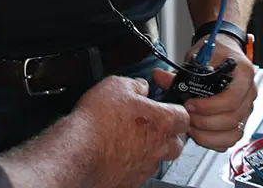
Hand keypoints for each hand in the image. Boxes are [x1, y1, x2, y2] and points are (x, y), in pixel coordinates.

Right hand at [75, 76, 189, 187]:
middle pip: (176, 142)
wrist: (78, 152)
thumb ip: (136, 85)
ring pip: (158, 158)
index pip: (184, 117)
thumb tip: (141, 87)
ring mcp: (145, 168)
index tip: (166, 106)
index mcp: (161, 123)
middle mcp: (158, 148)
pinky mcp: (132, 182)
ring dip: (150, 148)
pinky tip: (118, 151)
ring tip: (129, 137)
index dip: (176, 109)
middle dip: (168, 133)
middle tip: (150, 123)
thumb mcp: (117, 85)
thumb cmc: (97, 121)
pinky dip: (133, 161)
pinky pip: (140, 170)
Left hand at [153, 34, 255, 150]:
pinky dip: (214, 141)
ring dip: (209, 134)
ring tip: (191, 126)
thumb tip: (159, 77)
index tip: (190, 104)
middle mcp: (249, 94)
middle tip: (187, 116)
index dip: (209, 106)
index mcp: (243, 74)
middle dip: (205, 121)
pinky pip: (230, 139)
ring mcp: (246, 109)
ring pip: (232, 134)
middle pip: (232, 119)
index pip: (232, 99)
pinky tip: (199, 132)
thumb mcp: (200, 55)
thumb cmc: (217, 51)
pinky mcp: (240, 120)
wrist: (226, 50)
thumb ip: (181, 70)